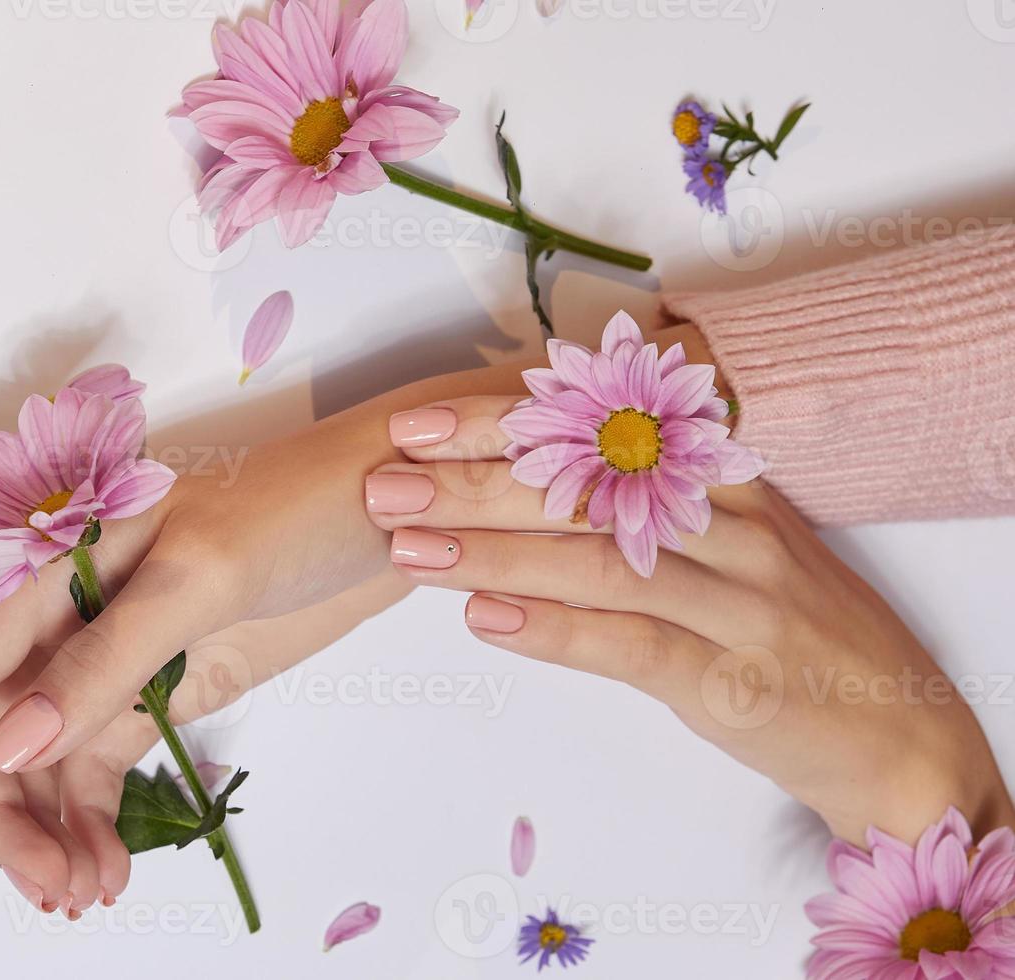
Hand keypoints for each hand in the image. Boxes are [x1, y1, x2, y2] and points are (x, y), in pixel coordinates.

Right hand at [0, 495, 408, 909]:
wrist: (391, 515)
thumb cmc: (298, 509)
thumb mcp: (201, 576)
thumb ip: (107, 658)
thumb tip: (9, 745)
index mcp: (51, 566)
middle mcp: (64, 617)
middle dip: (3, 815)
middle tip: (54, 886)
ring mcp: (112, 660)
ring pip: (40, 763)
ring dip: (47, 833)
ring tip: (84, 892)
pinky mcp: (158, 691)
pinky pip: (99, 766)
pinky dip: (92, 822)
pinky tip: (109, 871)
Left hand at [368, 400, 1014, 842]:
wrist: (895, 732)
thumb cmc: (791, 629)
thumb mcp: (733, 542)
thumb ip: (647, 503)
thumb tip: (530, 474)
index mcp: (726, 479)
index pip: (596, 434)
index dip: (499, 425)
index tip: (416, 424)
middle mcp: (732, 525)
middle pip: (584, 488)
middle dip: (471, 483)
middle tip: (384, 484)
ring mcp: (736, 600)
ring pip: (596, 560)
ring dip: (491, 552)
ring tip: (409, 549)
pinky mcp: (732, 677)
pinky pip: (630, 643)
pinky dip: (552, 630)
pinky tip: (484, 619)